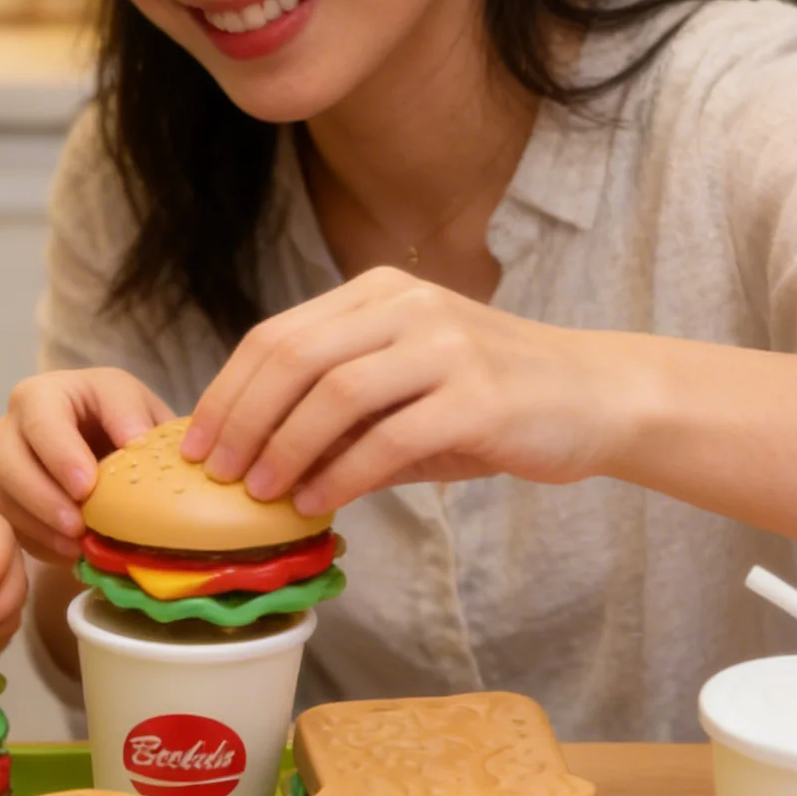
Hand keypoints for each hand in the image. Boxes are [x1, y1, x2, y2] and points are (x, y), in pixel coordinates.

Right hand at [0, 367, 173, 562]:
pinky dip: (38, 540)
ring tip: (77, 544)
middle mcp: (10, 427)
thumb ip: (134, 413)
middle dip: (44, 497)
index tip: (87, 486)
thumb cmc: (116, 416)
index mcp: (42, 394)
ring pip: (3, 496)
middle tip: (78, 524)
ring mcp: (0, 466)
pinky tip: (69, 551)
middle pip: (9, 462)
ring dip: (39, 524)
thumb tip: (134, 439)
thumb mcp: (132, 402)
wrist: (104, 439)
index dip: (60, 454)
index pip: (41, 420)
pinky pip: (9, 523)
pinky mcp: (3, 500)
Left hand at [184, 269, 634, 511]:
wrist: (599, 397)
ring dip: (285, 448)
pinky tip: (320, 502)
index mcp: (379, 293)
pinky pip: (388, 438)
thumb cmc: (493, 401)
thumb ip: (338, 415)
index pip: (277, 335)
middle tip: (215, 473)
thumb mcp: (408, 392)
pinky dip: (343, 474)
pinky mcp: (478, 398)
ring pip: (334, 393)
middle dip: (242, 419)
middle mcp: (408, 307)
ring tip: (261, 493)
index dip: (229, 390)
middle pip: (294, 357)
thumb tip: (255, 463)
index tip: (197, 442)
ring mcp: (446, 346)